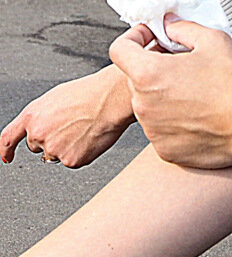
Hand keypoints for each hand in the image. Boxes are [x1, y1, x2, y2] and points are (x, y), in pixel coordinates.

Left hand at [0, 65, 134, 166]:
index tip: (6, 156)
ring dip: (63, 147)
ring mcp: (53, 149)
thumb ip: (39, 117)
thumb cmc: (88, 94)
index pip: (8, 138)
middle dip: (48, 140)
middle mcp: (38, 134)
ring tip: (80, 129)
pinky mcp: (69, 160)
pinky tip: (87, 138)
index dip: (5, 150)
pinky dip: (79, 153)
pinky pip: (70, 161)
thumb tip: (35, 129)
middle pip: (35, 147)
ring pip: (53, 155)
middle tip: (68, 127)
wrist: (111, 99)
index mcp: (31, 116)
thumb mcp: (53, 99)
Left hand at [110, 20, 231, 168]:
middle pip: (135, 79)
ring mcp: (150, 128)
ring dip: (162, 97)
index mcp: (149, 75)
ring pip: (147, 105)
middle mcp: (142, 104)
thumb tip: (171, 26)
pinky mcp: (161, 147)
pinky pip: (159, 129)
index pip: (119, 50)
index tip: (145, 40)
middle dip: (153, 71)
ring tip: (192, 95)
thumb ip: (184, 30)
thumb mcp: (213, 43)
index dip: (132, 40)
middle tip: (180, 69)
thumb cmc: (231, 89)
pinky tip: (193, 114)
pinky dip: (171, 121)